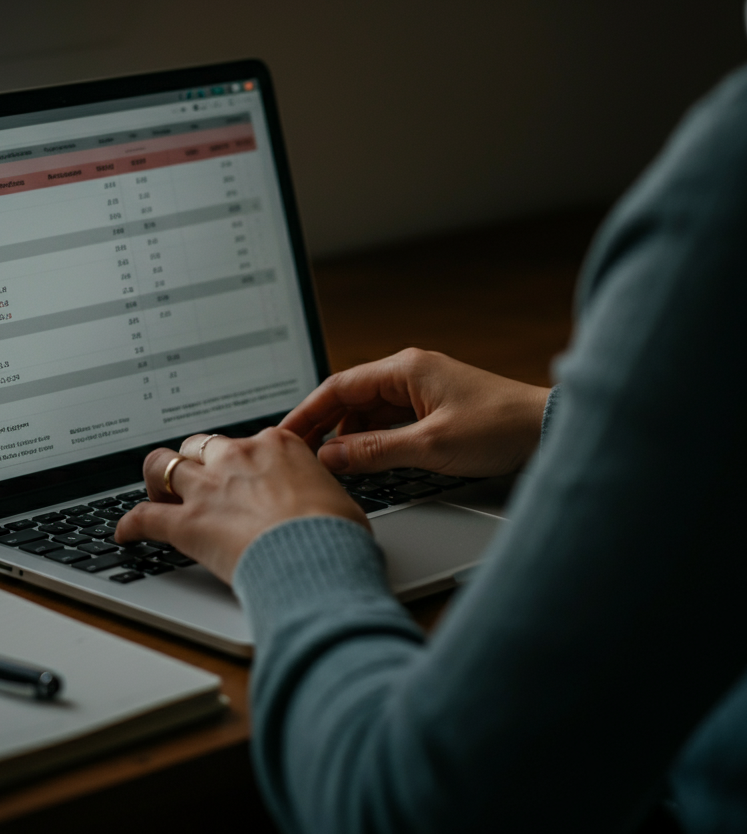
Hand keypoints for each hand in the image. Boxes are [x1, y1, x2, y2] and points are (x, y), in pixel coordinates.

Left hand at [113, 429, 367, 584]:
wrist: (317, 557)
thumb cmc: (335, 533)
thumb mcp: (336, 499)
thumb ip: (315, 492)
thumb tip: (320, 504)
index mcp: (275, 445)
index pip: (245, 442)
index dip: (238, 460)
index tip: (239, 473)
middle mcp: (236, 457)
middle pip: (199, 446)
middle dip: (194, 461)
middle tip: (195, 480)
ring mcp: (208, 488)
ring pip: (162, 466)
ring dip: (157, 479)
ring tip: (155, 492)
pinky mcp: (188, 523)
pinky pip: (145, 517)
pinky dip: (130, 525)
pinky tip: (124, 533)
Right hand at [280, 348, 549, 476]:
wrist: (549, 430)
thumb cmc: (500, 427)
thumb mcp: (429, 446)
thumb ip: (374, 451)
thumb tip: (330, 456)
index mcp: (404, 369)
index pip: (338, 387)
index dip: (307, 413)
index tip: (285, 435)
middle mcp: (410, 373)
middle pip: (349, 398)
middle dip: (324, 427)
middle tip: (301, 455)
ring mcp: (422, 390)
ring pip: (369, 412)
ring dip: (349, 436)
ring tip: (331, 464)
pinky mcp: (433, 408)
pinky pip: (389, 421)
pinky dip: (373, 440)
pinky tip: (365, 461)